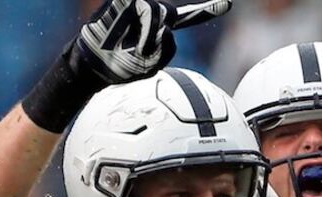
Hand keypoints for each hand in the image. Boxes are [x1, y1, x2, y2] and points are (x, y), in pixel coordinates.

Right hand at [75, 0, 231, 82]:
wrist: (93, 65)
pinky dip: (138, 28)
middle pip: (169, 18)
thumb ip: (166, 48)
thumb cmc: (121, 65)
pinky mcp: (124, 0)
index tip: (228, 3)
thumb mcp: (151, 64)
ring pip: (156, 15)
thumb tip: (165, 30)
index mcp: (162, 27)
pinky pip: (141, 8)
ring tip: (130, 46)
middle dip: (155, 38)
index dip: (208, 9)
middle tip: (138, 51)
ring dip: (145, 37)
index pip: (190, 16)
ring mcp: (139, 4)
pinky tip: (126, 35)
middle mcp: (153, 12)